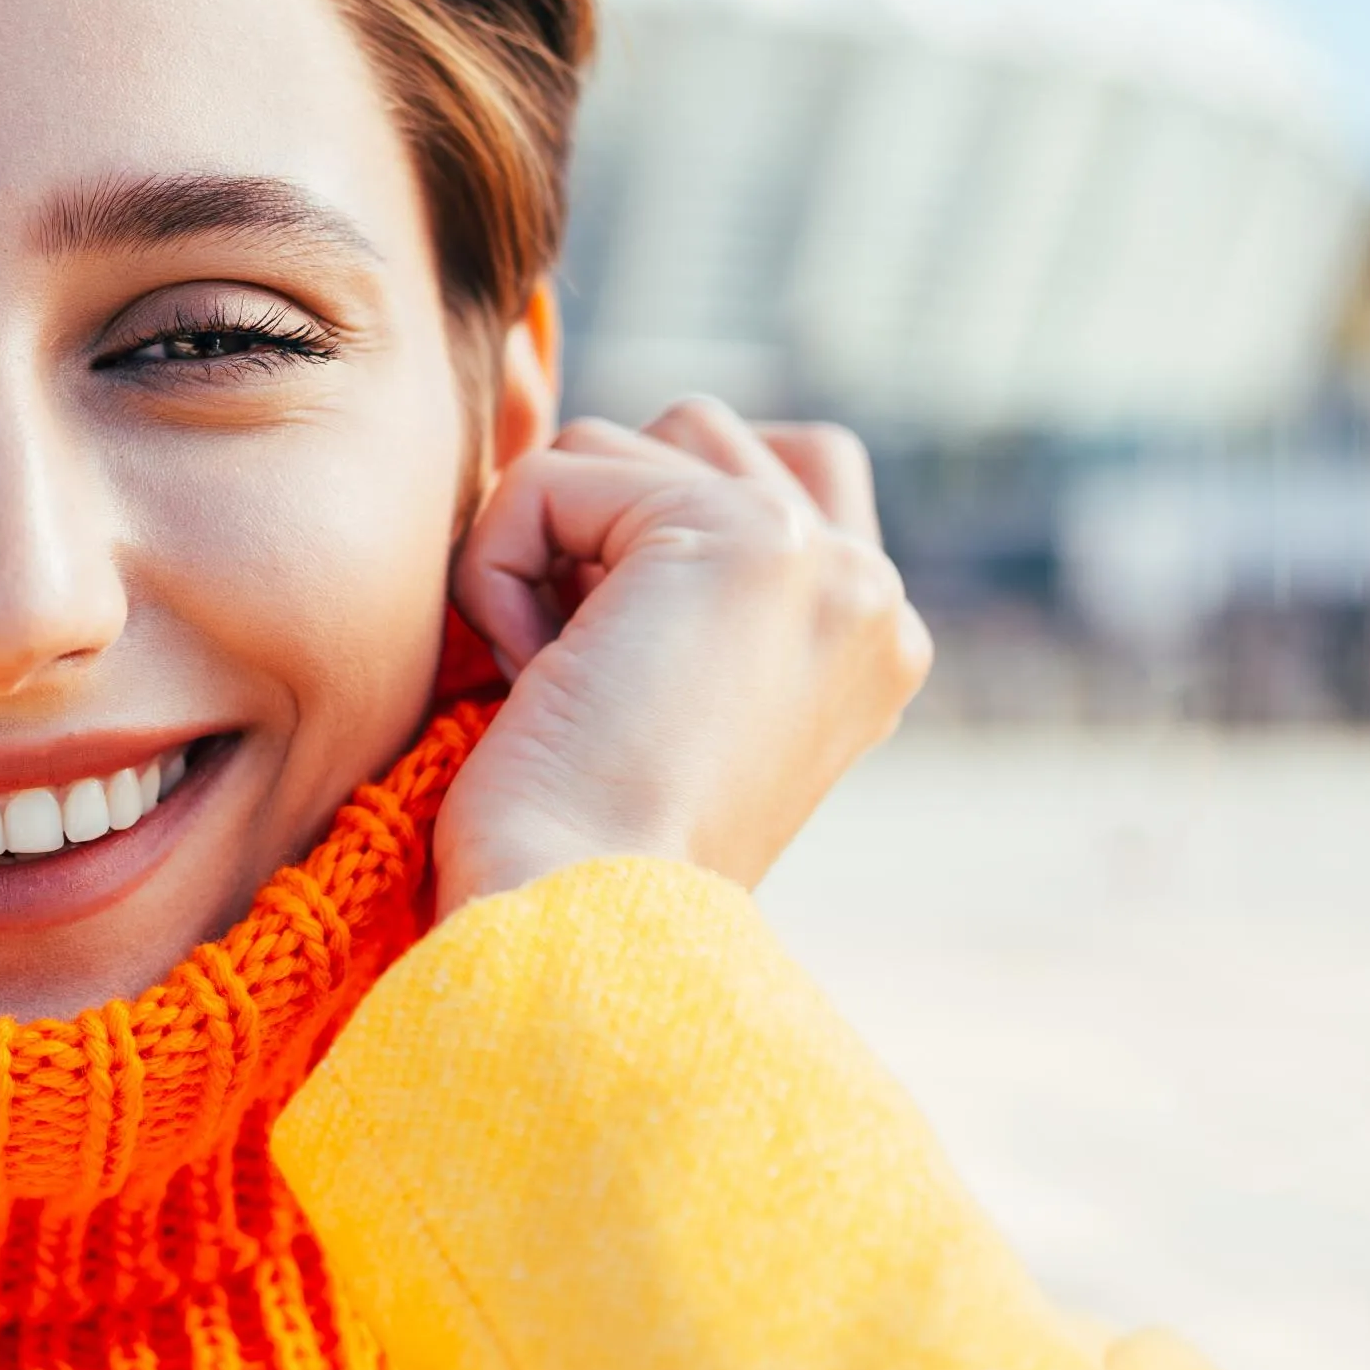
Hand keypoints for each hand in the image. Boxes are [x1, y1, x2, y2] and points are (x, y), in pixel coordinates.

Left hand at [437, 400, 931, 909]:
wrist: (578, 934)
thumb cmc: (577, 853)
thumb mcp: (666, 698)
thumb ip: (683, 586)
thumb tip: (597, 467)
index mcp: (872, 639)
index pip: (767, 476)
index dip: (639, 539)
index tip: (609, 676)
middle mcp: (869, 590)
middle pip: (693, 435)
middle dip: (595, 522)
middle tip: (578, 666)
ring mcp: (819, 557)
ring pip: (617, 443)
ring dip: (541, 542)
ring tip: (551, 670)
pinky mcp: (738, 539)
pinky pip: (552, 476)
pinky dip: (497, 567)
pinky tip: (527, 675)